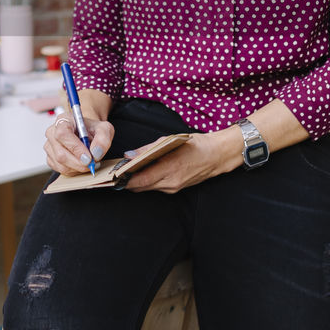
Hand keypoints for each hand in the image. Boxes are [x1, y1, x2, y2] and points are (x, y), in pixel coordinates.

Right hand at [44, 112, 113, 175]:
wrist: (86, 133)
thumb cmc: (92, 129)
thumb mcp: (104, 129)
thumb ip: (103, 139)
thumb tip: (96, 153)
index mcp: (63, 120)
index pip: (63, 134)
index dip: (75, 148)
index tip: (88, 157)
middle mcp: (52, 132)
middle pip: (60, 153)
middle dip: (79, 163)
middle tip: (92, 164)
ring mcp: (49, 146)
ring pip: (61, 164)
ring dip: (78, 167)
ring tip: (88, 162)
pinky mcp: (50, 158)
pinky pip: (61, 170)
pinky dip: (74, 170)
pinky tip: (81, 164)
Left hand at [122, 127, 242, 192]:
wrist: (217, 155)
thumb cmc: (195, 145)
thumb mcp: (169, 141)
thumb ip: (147, 149)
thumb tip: (128, 155)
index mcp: (168, 169)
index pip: (139, 180)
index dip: (124, 180)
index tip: (112, 176)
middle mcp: (170, 183)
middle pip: (141, 187)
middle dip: (128, 181)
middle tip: (116, 173)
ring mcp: (174, 188)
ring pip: (149, 188)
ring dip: (137, 182)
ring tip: (127, 171)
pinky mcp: (177, 188)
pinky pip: (158, 187)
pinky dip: (148, 181)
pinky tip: (143, 173)